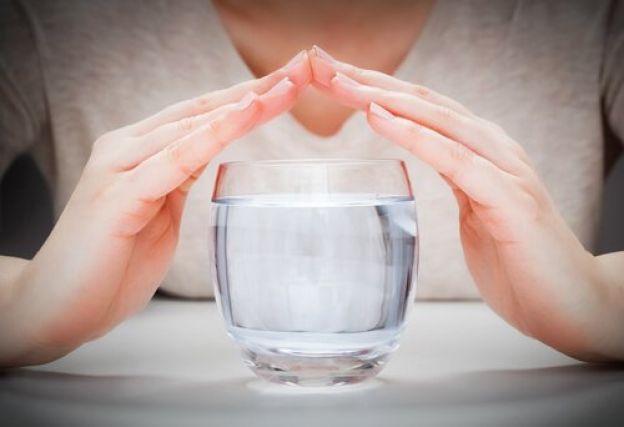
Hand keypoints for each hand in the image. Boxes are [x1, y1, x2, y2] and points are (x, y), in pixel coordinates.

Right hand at [0, 52, 311, 365]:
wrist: (59, 306)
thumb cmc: (113, 262)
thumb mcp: (158, 212)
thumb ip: (177, 180)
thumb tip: (207, 159)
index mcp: (138, 151)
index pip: (200, 114)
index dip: (245, 97)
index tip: (287, 84)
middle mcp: (126, 148)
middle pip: (201, 110)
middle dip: (254, 90)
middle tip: (300, 71)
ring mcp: (119, 168)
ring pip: (191, 126)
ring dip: (242, 106)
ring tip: (285, 88)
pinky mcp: (118, 196)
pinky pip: (174, 159)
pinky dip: (211, 135)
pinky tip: (241, 116)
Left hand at [309, 46, 622, 360]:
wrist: (570, 303)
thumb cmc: (517, 259)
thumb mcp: (475, 209)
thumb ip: (454, 180)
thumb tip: (423, 169)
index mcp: (478, 150)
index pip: (419, 107)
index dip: (374, 87)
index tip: (330, 75)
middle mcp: (491, 148)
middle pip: (422, 101)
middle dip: (368, 81)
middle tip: (321, 63)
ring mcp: (504, 169)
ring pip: (437, 119)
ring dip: (384, 98)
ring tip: (341, 83)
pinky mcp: (510, 200)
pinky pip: (456, 160)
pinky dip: (417, 136)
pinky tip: (382, 119)